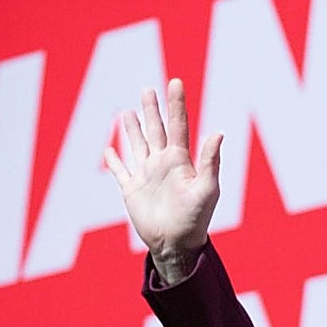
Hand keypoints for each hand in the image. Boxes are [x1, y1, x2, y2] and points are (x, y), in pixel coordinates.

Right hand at [104, 79, 222, 283]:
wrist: (177, 244)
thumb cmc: (196, 218)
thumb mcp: (206, 189)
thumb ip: (210, 161)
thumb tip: (218, 133)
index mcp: (180, 160)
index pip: (178, 125)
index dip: (176, 103)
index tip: (175, 82)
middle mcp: (162, 164)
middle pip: (155, 130)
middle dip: (151, 109)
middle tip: (147, 89)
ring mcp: (146, 176)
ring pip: (137, 145)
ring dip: (132, 129)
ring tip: (127, 112)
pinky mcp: (132, 190)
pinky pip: (120, 172)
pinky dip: (113, 161)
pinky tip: (108, 151)